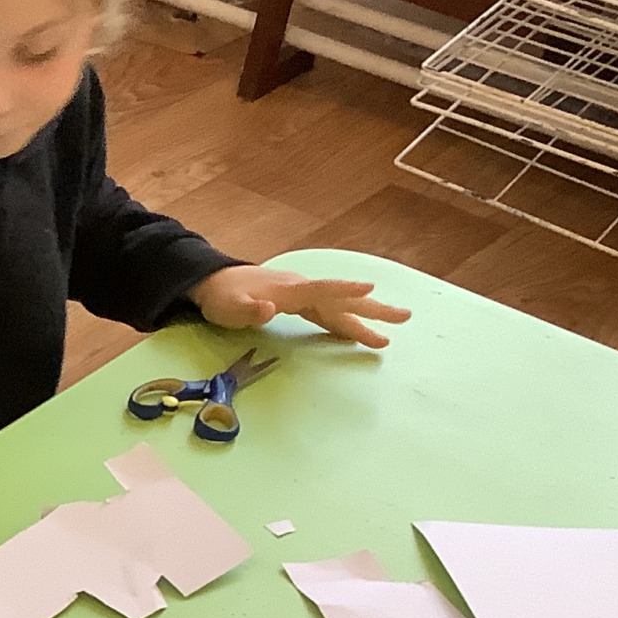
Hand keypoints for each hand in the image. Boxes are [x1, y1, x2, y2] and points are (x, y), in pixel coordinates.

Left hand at [189, 265, 411, 348]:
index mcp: (290, 290)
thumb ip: (250, 310)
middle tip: (404, 316)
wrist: (213, 282)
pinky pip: (329, 313)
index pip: (322, 289)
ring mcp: (302, 296)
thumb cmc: (222, 297)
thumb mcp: (229, 307)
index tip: (370, 288)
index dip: (344, 289)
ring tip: (391, 333)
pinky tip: (360, 334)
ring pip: (340, 308)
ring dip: (366, 319)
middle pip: (342, 299)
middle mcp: (302, 290)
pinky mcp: (299, 304)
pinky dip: (346, 323)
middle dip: (373, 308)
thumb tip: (269, 309)